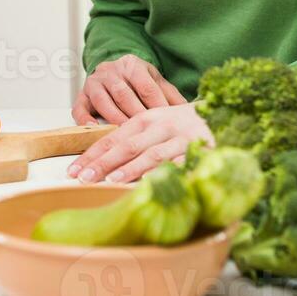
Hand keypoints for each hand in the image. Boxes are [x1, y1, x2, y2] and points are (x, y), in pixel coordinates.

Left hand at [67, 103, 212, 183]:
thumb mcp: (155, 124)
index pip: (113, 138)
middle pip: (128, 145)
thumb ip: (133, 138)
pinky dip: (166, 173)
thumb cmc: (182, 124)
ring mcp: (181, 138)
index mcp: (146, 119)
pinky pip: (181, 163)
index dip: (93, 154)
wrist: (222, 112)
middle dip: (105, 162)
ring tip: (112, 180)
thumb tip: (100, 161)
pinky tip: (153, 183)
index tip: (74, 170)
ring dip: (132, 168)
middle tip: (85, 178)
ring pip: (153, 154)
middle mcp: (161, 126)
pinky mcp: (201, 150)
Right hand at [72, 54, 186, 124]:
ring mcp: (94, 82)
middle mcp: (110, 70)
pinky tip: (95, 131)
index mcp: (132, 65)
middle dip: (136, 116)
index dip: (157, 106)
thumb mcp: (156, 82)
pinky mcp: (81, 95)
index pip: (146, 86)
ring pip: (103, 101)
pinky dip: (86, 120)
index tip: (168, 124)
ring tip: (126, 137)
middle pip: (124, 94)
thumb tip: (193, 112)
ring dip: (115, 120)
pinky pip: (80, 108)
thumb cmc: (138, 82)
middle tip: (148, 135)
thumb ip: (172, 96)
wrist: (112, 71)